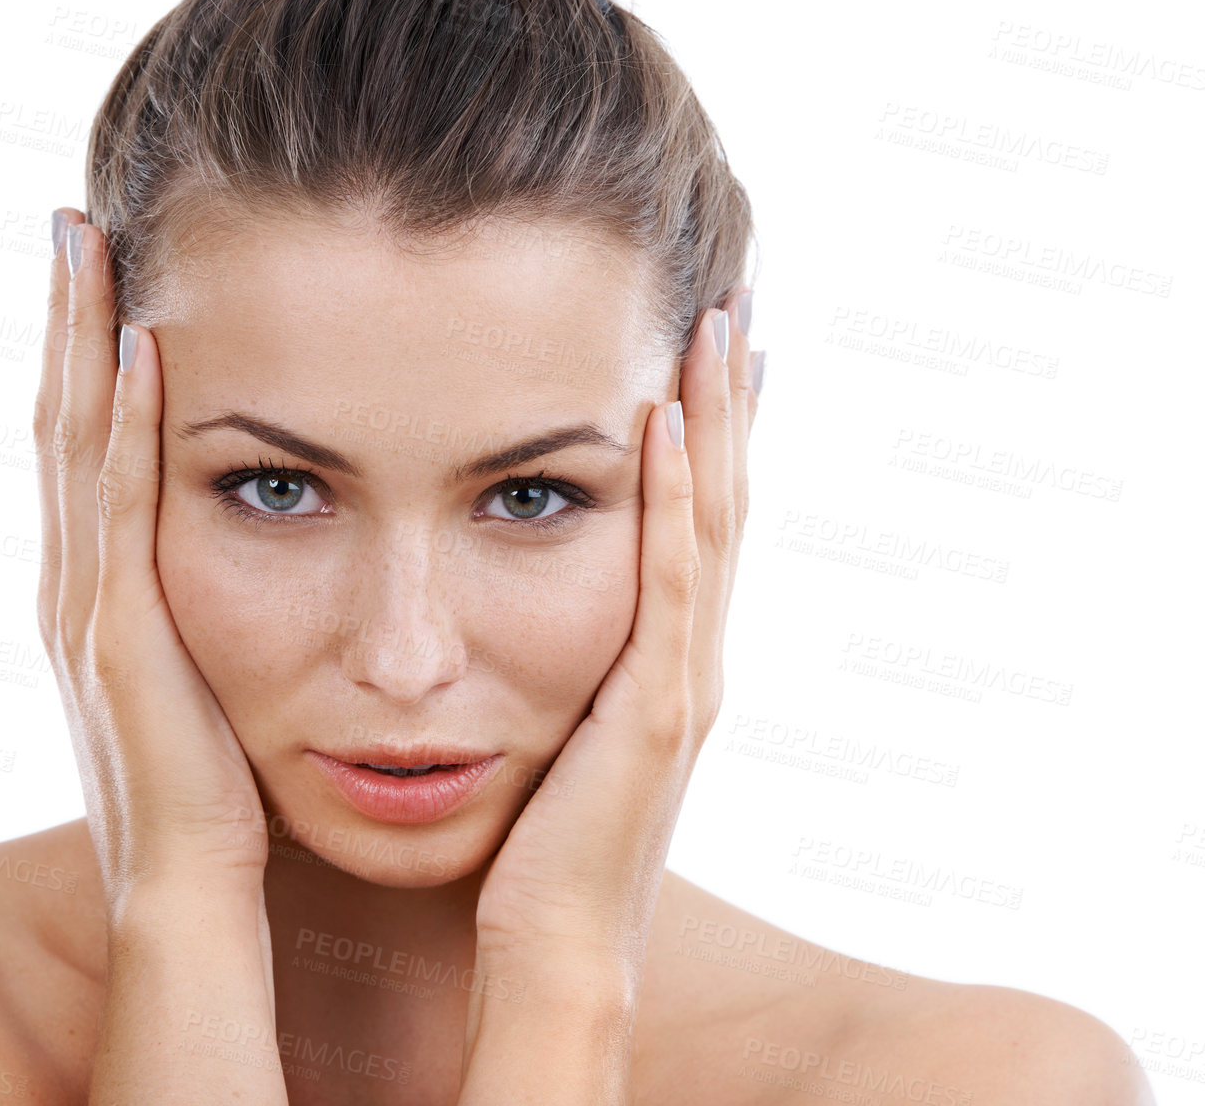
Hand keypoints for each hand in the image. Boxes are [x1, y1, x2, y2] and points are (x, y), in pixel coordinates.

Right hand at [34, 209, 269, 914]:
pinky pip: (123, 507)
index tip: (104, 271)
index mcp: (109, 596)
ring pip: (77, 444)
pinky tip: (146, 344)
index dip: (88, 358)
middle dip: (66, 322)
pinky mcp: (121, 637)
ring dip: (79, 341)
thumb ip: (218, 610)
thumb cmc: (218, 800)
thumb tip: (274, 549)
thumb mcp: (213, 680)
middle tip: (75, 222)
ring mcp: (91, 610)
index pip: (93, 451)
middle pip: (66, 424)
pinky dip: (127, 422)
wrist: (195, 902)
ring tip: (85, 243)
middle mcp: (83, 588)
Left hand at [472, 296, 760, 978]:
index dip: (709, 431)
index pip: (695, 519)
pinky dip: (672, 499)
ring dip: (715, 421)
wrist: (553, 947)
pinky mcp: (655, 710)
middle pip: (720, 500)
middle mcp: (690, 656)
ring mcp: (682, 679)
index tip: (703, 345)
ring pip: (709, 523)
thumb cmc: (539, 848)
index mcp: (663, 657)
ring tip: (715, 326)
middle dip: (727, 400)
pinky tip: (665, 423)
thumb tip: (518, 608)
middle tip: (731, 301)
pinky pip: (668, 583)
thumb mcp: (554, 728)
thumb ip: (558, 661)